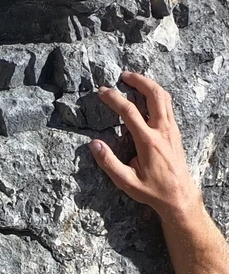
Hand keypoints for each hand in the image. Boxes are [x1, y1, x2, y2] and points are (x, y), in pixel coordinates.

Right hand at [89, 72, 202, 221]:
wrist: (180, 197)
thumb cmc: (152, 191)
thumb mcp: (126, 182)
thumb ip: (109, 163)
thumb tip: (93, 144)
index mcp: (148, 141)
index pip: (129, 112)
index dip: (114, 98)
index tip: (102, 91)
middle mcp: (163, 131)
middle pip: (154, 95)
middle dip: (139, 81)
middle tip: (123, 75)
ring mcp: (172, 131)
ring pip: (165, 98)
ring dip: (150, 85)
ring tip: (135, 80)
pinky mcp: (176, 133)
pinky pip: (168, 107)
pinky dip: (158, 95)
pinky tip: (148, 96)